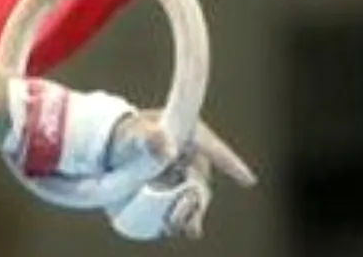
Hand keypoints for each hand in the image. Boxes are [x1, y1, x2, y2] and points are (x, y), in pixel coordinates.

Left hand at [105, 110, 255, 238]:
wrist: (115, 152)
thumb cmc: (130, 136)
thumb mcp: (135, 135)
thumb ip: (147, 139)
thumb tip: (164, 147)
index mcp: (188, 134)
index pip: (213, 148)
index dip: (231, 164)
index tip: (248, 180)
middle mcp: (192, 157)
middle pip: (201, 179)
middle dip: (196, 197)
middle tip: (184, 211)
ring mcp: (186, 175)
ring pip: (195, 196)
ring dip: (191, 212)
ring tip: (180, 227)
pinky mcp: (177, 191)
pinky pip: (185, 206)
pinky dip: (182, 218)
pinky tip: (176, 228)